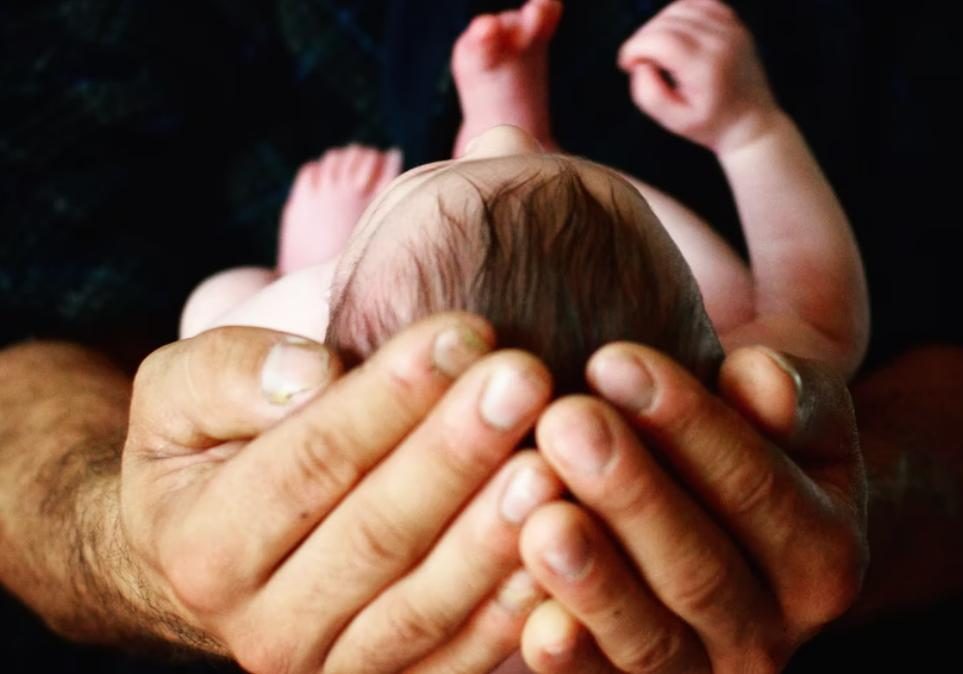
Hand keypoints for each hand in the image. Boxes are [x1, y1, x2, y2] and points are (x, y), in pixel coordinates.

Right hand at [118, 315, 564, 672]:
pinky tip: (564, 545)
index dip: (389, 398)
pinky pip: (457, 661)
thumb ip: (229, 374)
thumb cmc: (213, 447)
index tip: (463, 333)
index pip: (309, 461)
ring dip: (492, 536)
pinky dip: (512, 612)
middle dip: (456, 453)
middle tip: (526, 379)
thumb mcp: (181, 393)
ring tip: (552, 463)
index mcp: (205, 546)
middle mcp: (262, 626)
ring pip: (422, 607)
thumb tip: (310, 374)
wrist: (221, 553)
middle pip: (375, 535)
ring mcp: (330, 668)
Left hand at [517, 344, 867, 672]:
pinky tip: (534, 625)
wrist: (720, 527)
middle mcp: (773, 628)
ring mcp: (705, 672)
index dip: (686, 423)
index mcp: (824, 550)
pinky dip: (574, 663)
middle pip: (701, 568)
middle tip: (564, 423)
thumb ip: (788, 393)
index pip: (757, 485)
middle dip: (629, 493)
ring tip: (543, 519)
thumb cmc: (741, 445)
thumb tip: (758, 375)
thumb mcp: (792, 414)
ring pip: (653, 639)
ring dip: (597, 582)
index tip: (613, 360)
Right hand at [618, 0, 778, 152]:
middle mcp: (721, 42)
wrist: (750, 123)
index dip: (634, 48)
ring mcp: (731, 29)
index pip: (660, 40)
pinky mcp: (734, 24)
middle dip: (642, 39)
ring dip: (658, 25)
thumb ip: (648, 94)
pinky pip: (699, 3)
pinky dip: (679, 14)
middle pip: (666, 22)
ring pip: (679, 8)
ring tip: (656, 51)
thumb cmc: (710, 124)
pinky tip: (673, 34)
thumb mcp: (673, 121)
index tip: (626, 65)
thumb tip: (640, 64)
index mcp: (706, 67)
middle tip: (640, 63)